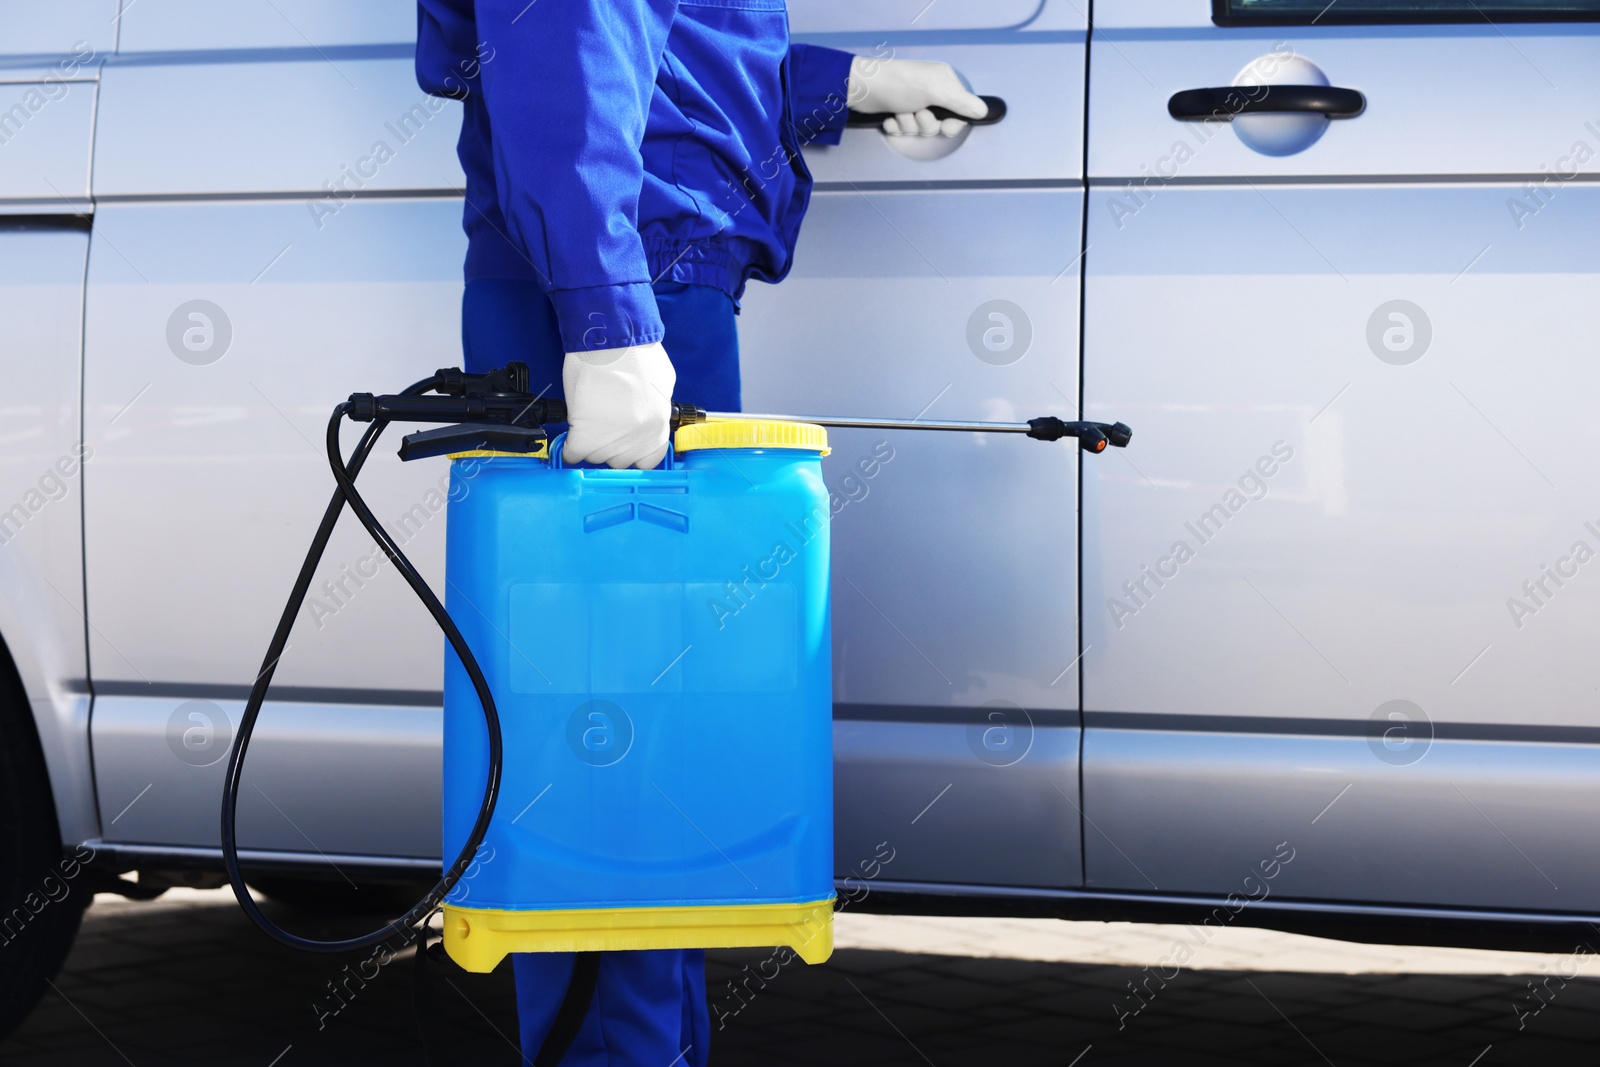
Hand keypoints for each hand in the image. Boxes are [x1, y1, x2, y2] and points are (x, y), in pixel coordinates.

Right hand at [561, 341, 674, 469]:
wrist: (609, 338)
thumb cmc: (635, 352)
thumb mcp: (662, 384)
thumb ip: (656, 409)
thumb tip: (648, 419)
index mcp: (658, 426)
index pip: (648, 460)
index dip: (634, 453)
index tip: (624, 445)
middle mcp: (638, 437)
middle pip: (620, 461)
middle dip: (610, 447)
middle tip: (603, 428)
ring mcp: (611, 438)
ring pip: (596, 457)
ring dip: (590, 444)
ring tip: (588, 423)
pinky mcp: (585, 433)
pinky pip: (574, 453)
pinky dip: (570, 447)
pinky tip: (571, 435)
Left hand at [847, 56, 987, 137]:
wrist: (861, 88)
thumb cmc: (900, 84)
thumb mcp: (936, 91)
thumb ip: (962, 102)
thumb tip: (984, 111)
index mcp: (945, 82)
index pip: (961, 110)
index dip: (952, 123)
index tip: (944, 126)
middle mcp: (931, 91)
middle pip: (940, 122)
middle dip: (926, 124)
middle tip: (917, 114)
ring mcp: (913, 101)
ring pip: (920, 128)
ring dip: (909, 125)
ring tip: (900, 111)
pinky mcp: (897, 110)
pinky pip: (904, 129)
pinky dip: (896, 126)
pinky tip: (889, 117)